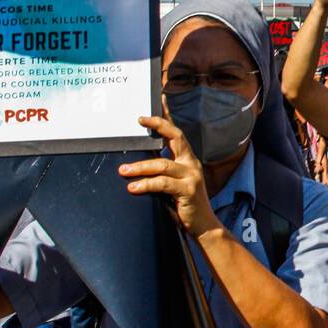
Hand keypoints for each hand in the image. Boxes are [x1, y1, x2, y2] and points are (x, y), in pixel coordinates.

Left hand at [119, 116, 221, 236]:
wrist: (204, 226)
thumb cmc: (184, 205)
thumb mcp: (172, 184)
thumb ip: (160, 172)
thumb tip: (135, 164)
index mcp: (187, 160)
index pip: (176, 133)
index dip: (167, 117)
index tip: (158, 101)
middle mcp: (191, 164)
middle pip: (176, 137)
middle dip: (158, 125)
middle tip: (139, 119)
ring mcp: (191, 176)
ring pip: (162, 164)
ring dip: (140, 167)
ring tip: (123, 171)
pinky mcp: (188, 191)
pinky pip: (162, 183)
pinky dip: (146, 185)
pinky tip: (133, 188)